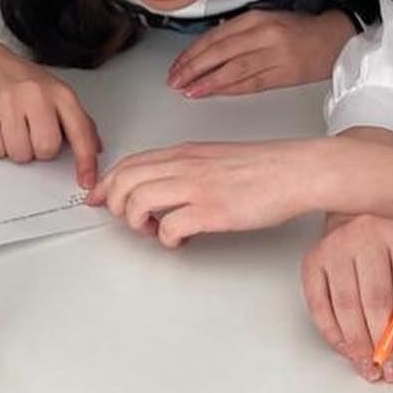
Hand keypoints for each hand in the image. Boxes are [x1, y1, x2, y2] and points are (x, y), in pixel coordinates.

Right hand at [0, 42, 102, 186]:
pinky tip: (1, 128)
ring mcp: (9, 103)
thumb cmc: (25, 81)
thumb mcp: (58, 94)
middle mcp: (36, 96)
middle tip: (33, 134)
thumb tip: (96, 149)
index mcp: (60, 93)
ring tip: (15, 129)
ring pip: (20, 154)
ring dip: (18, 150)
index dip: (85, 161)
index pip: (80, 132)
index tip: (86, 180)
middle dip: (40, 150)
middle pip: (46, 149)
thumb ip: (79, 121)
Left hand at [89, 138, 328, 243]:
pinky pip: (169, 227)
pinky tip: (180, 239)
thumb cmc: (262, 167)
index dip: (105, 182)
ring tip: (155, 230)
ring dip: (137, 222)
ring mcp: (197, 187)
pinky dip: (166, 239)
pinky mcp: (213, 211)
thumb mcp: (213, 156)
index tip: (96, 197)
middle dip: (114, 204)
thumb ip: (184, 167)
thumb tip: (161, 186)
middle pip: (124, 181)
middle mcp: (184, 166)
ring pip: (138, 202)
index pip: (129, 163)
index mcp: (183, 153)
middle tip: (128, 219)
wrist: (295, 170)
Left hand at [166, 9, 355, 98]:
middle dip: (193, 69)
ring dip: (207, 82)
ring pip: (233, 71)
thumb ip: (236, 32)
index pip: (214, 37)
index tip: (176, 65)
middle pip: (219, 53)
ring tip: (189, 90)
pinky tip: (214, 93)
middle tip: (175, 80)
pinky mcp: (284, 74)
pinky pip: (250, 84)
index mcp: (256, 18)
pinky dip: (229, 90)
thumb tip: (204, 50)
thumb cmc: (298, 29)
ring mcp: (275, 56)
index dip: (192, 53)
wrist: (334, 38)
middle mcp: (263, 35)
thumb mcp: (265, 19)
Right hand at [301, 215, 392, 382]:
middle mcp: (367, 233)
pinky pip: (318, 304)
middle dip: (383, 343)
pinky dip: (332, 333)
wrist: (357, 220)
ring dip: (357, 344)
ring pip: (346, 305)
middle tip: (389, 369)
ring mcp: (335, 244)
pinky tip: (346, 348)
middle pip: (376, 300)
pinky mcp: (312, 258)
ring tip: (367, 365)